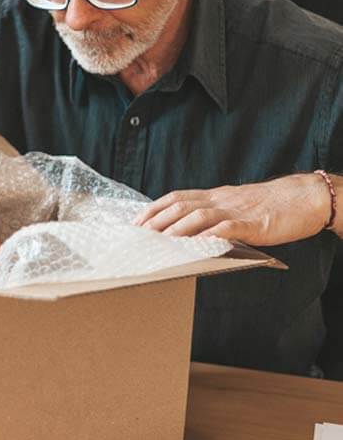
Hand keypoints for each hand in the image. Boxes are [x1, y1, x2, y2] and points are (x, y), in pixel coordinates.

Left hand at [132, 173, 331, 245]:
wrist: (304, 197)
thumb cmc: (269, 205)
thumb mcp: (234, 204)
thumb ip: (214, 213)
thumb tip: (191, 228)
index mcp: (215, 195)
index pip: (176, 198)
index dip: (154, 208)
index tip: (136, 221)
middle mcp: (220, 200)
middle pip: (180, 206)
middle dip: (157, 220)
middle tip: (140, 235)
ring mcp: (236, 211)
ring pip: (199, 215)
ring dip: (177, 229)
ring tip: (161, 241)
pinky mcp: (253, 224)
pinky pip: (228, 228)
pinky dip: (211, 235)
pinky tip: (197, 244)